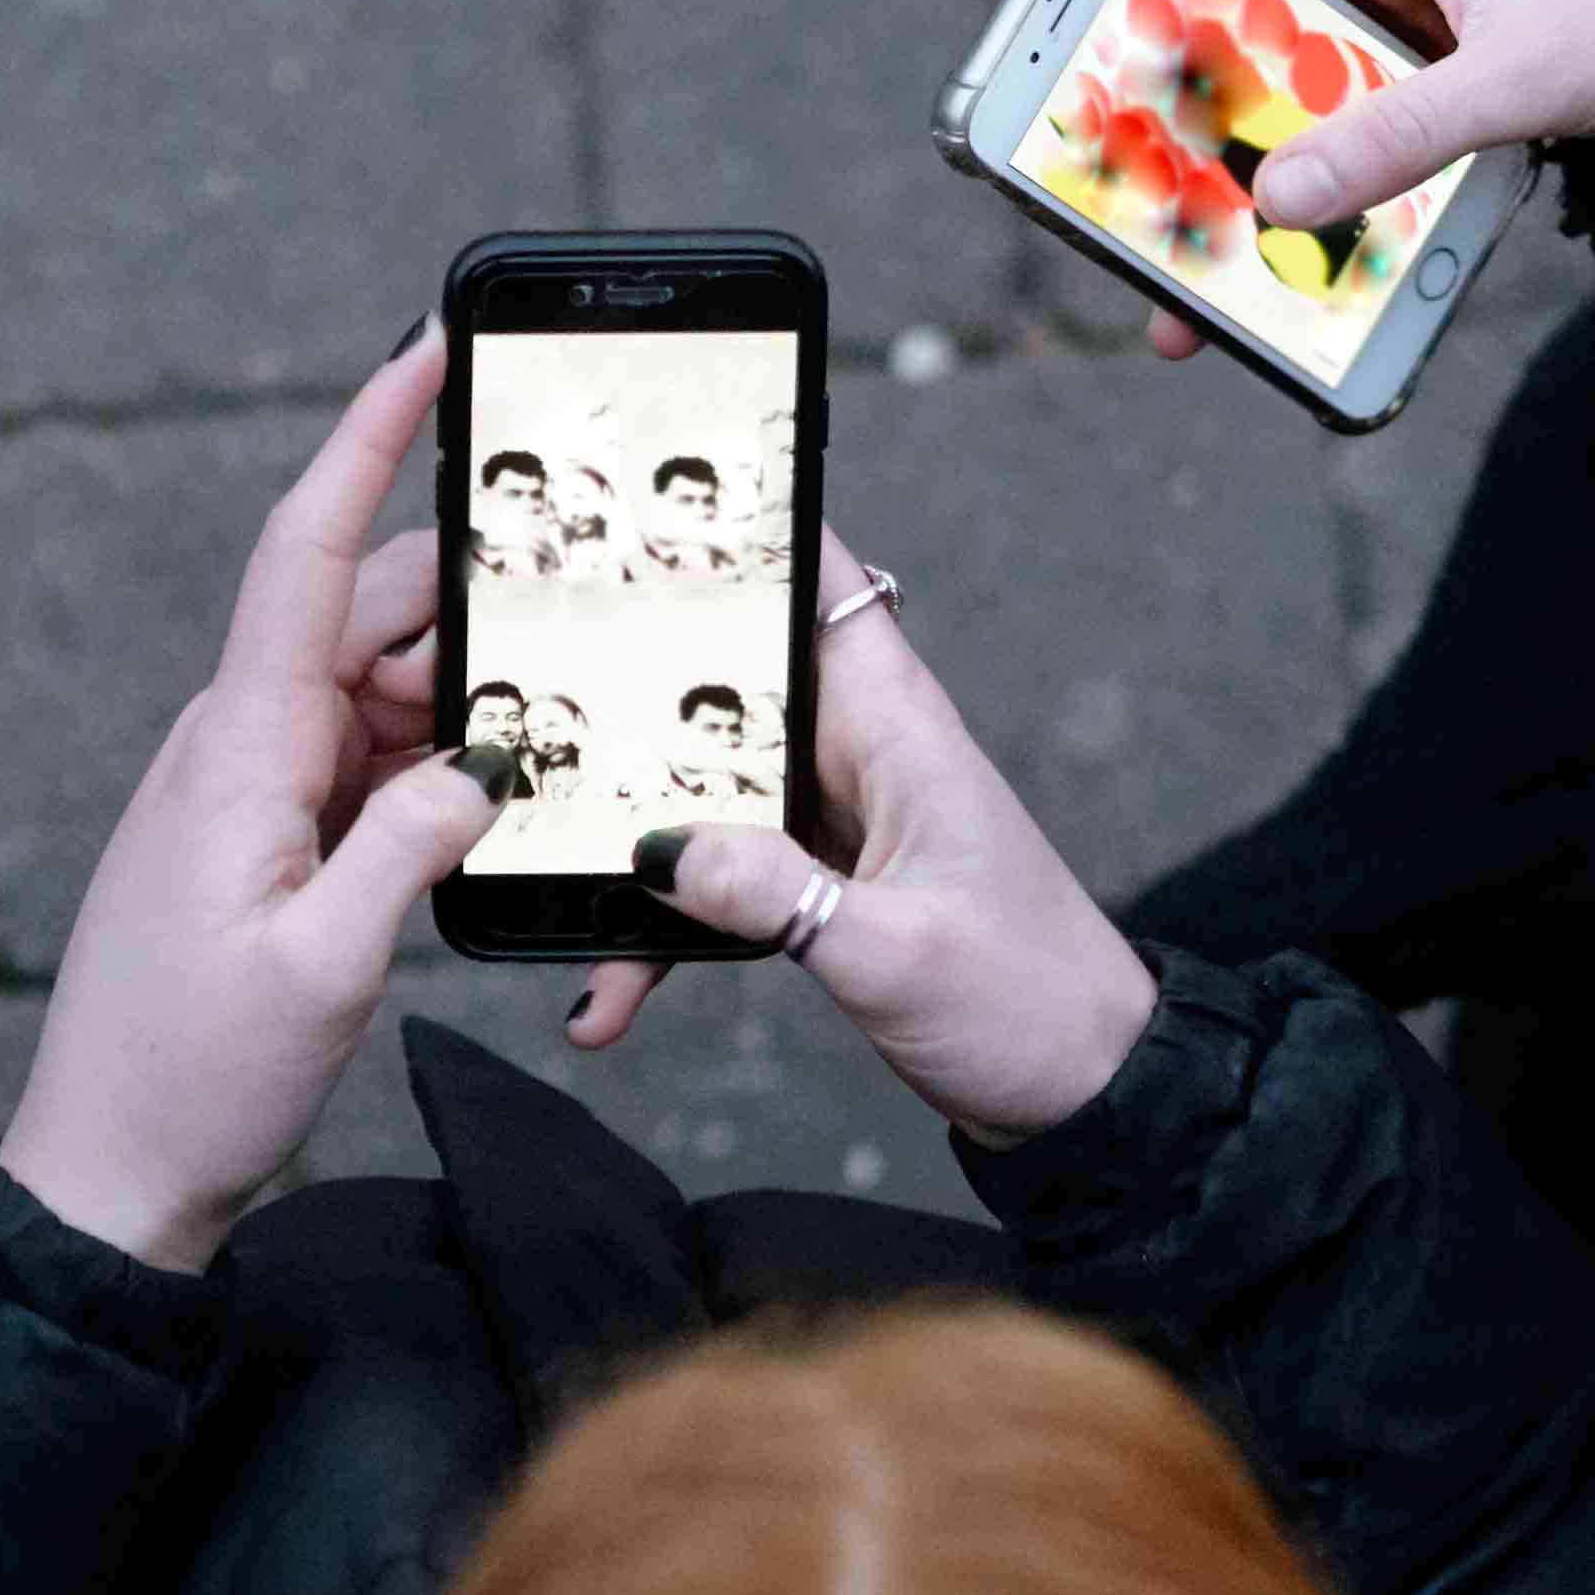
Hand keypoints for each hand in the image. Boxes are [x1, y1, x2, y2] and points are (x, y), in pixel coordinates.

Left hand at [0, 338, 498, 1269]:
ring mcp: (247, 790)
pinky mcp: (263, 837)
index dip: (367, 439)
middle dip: (471, 596)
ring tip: (557, 719)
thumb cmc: (190, 1080)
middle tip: (581, 599)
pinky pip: (365, 760)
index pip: (305, 553)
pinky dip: (436, 761)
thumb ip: (414, 847)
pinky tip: (496, 794)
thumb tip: (483, 762)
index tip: (424, 352)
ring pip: (376, 689)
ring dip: (464, 696)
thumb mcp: (324, 969)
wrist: (109, 1175)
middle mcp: (236, 746)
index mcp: (240, 751)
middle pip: (366, 614)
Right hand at [568, 537, 1157, 1144]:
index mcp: (894, 726)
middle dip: (623, 678)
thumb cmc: (1031, 1003)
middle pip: (722, 675)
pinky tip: (608, 989)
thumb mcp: (896, 954)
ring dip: (624, 831)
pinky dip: (660, 927)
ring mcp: (832, 816)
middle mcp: (858, 751)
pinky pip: (712, 876)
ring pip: (699, 786)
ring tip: (538, 860)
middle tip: (510, 678)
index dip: (735, 525)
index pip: (815, 578)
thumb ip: (779, 899)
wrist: (1085, 1091)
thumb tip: (662, 851)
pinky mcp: (815, 881)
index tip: (629, 504)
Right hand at [1126, 0, 1594, 362]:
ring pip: (1268, 87)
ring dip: (1228, 172)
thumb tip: (1281, 206)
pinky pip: (1334, 133)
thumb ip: (1401, 136)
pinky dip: (1306, 194)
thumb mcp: (1524, 75)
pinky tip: (1285, 276)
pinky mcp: (1421, 77)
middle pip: (1213, 10)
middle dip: (1154, 99)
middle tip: (1093, 188)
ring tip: (1177, 280)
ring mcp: (1387, 15)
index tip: (1060, 19)